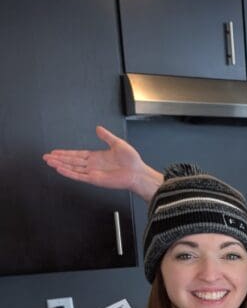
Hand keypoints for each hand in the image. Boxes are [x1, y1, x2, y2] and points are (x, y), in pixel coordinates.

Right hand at [42, 125, 161, 200]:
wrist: (138, 173)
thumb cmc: (132, 161)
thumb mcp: (118, 143)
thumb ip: (106, 136)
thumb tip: (98, 128)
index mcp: (97, 157)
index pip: (77, 154)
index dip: (65, 153)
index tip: (55, 152)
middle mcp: (93, 165)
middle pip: (71, 161)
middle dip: (58, 158)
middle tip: (46, 156)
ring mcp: (93, 173)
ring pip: (72, 168)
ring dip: (60, 165)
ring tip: (49, 161)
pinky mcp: (95, 179)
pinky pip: (79, 176)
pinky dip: (69, 173)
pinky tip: (60, 169)